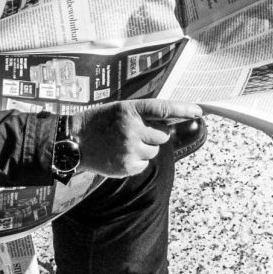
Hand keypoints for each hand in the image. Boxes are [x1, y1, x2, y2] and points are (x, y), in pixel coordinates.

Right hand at [71, 99, 202, 177]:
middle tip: (136, 133)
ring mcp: (129, 148)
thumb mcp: (118, 110)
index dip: (183, 109)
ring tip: (124, 144)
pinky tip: (120, 154)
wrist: (73, 141)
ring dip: (145, 149)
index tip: (198, 111)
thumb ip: (142, 114)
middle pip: (163, 135)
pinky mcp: (127, 165)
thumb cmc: (99, 123)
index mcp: (129, 109)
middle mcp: (131, 128)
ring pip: (154, 151)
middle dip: (155, 135)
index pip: (162, 108)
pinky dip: (136, 161)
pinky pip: (145, 164)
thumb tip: (171, 120)